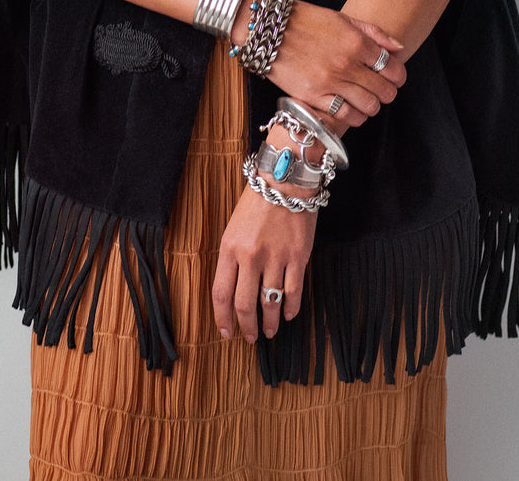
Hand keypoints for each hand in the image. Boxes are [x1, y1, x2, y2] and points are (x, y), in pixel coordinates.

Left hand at [212, 185, 316, 342]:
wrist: (285, 181)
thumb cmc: (257, 203)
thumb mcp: (233, 228)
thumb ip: (231, 258)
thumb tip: (232, 291)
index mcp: (229, 248)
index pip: (221, 294)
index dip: (222, 318)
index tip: (226, 332)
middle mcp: (251, 256)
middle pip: (244, 304)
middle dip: (246, 327)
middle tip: (250, 337)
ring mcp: (276, 257)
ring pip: (270, 302)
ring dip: (269, 322)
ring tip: (269, 331)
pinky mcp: (298, 256)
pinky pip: (293, 292)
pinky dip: (291, 309)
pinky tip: (288, 315)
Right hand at [234, 0, 406, 125]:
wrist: (269, 30)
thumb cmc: (306, 21)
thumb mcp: (342, 19)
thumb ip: (373, 33)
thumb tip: (399, 47)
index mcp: (356, 42)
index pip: (391, 67)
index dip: (398, 76)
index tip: (394, 78)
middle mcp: (346, 64)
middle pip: (384, 90)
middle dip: (388, 92)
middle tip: (382, 90)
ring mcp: (330, 82)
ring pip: (368, 106)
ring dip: (372, 106)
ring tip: (367, 100)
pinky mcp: (314, 97)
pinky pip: (344, 116)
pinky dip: (354, 116)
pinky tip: (352, 109)